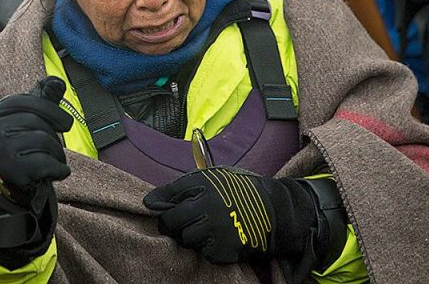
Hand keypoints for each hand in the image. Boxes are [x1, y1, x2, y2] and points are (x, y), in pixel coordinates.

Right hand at [0, 77, 72, 269]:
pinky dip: (60, 169)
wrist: (6, 189)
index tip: (66, 124)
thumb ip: (43, 99)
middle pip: (39, 122)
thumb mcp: (30, 120)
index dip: (52, 110)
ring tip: (53, 161)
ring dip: (58, 154)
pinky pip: (47, 163)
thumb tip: (57, 81)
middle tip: (58, 146)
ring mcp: (0, 153)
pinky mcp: (12, 173)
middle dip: (55, 135)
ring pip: (45, 141)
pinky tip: (59, 173)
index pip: (29, 100)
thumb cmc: (21, 148)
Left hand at [143, 168, 332, 276]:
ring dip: (190, 236)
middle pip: (170, 221)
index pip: (167, 195)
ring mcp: (214, 229)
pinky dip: (207, 248)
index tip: (154, 206)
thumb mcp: (215, 176)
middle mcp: (206, 206)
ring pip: (184, 239)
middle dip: (170, 223)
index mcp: (202, 184)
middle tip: (178, 222)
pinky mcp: (223, 249)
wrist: (276, 211)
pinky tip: (218, 238)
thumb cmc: (242, 191)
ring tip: (204, 229)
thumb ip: (186, 185)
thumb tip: (152, 200)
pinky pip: (203, 252)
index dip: (158, 202)